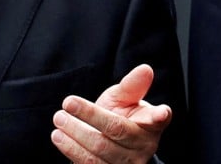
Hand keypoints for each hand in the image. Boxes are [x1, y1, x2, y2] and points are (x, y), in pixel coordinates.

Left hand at [51, 64, 171, 162]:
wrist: (110, 144)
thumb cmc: (121, 115)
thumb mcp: (126, 98)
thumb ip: (132, 85)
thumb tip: (145, 69)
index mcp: (151, 125)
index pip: (156, 119)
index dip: (159, 116)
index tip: (161, 112)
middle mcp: (142, 147)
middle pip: (116, 131)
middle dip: (90, 117)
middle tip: (66, 104)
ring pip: (99, 152)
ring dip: (75, 135)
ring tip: (59, 120)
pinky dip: (72, 151)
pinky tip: (60, 138)